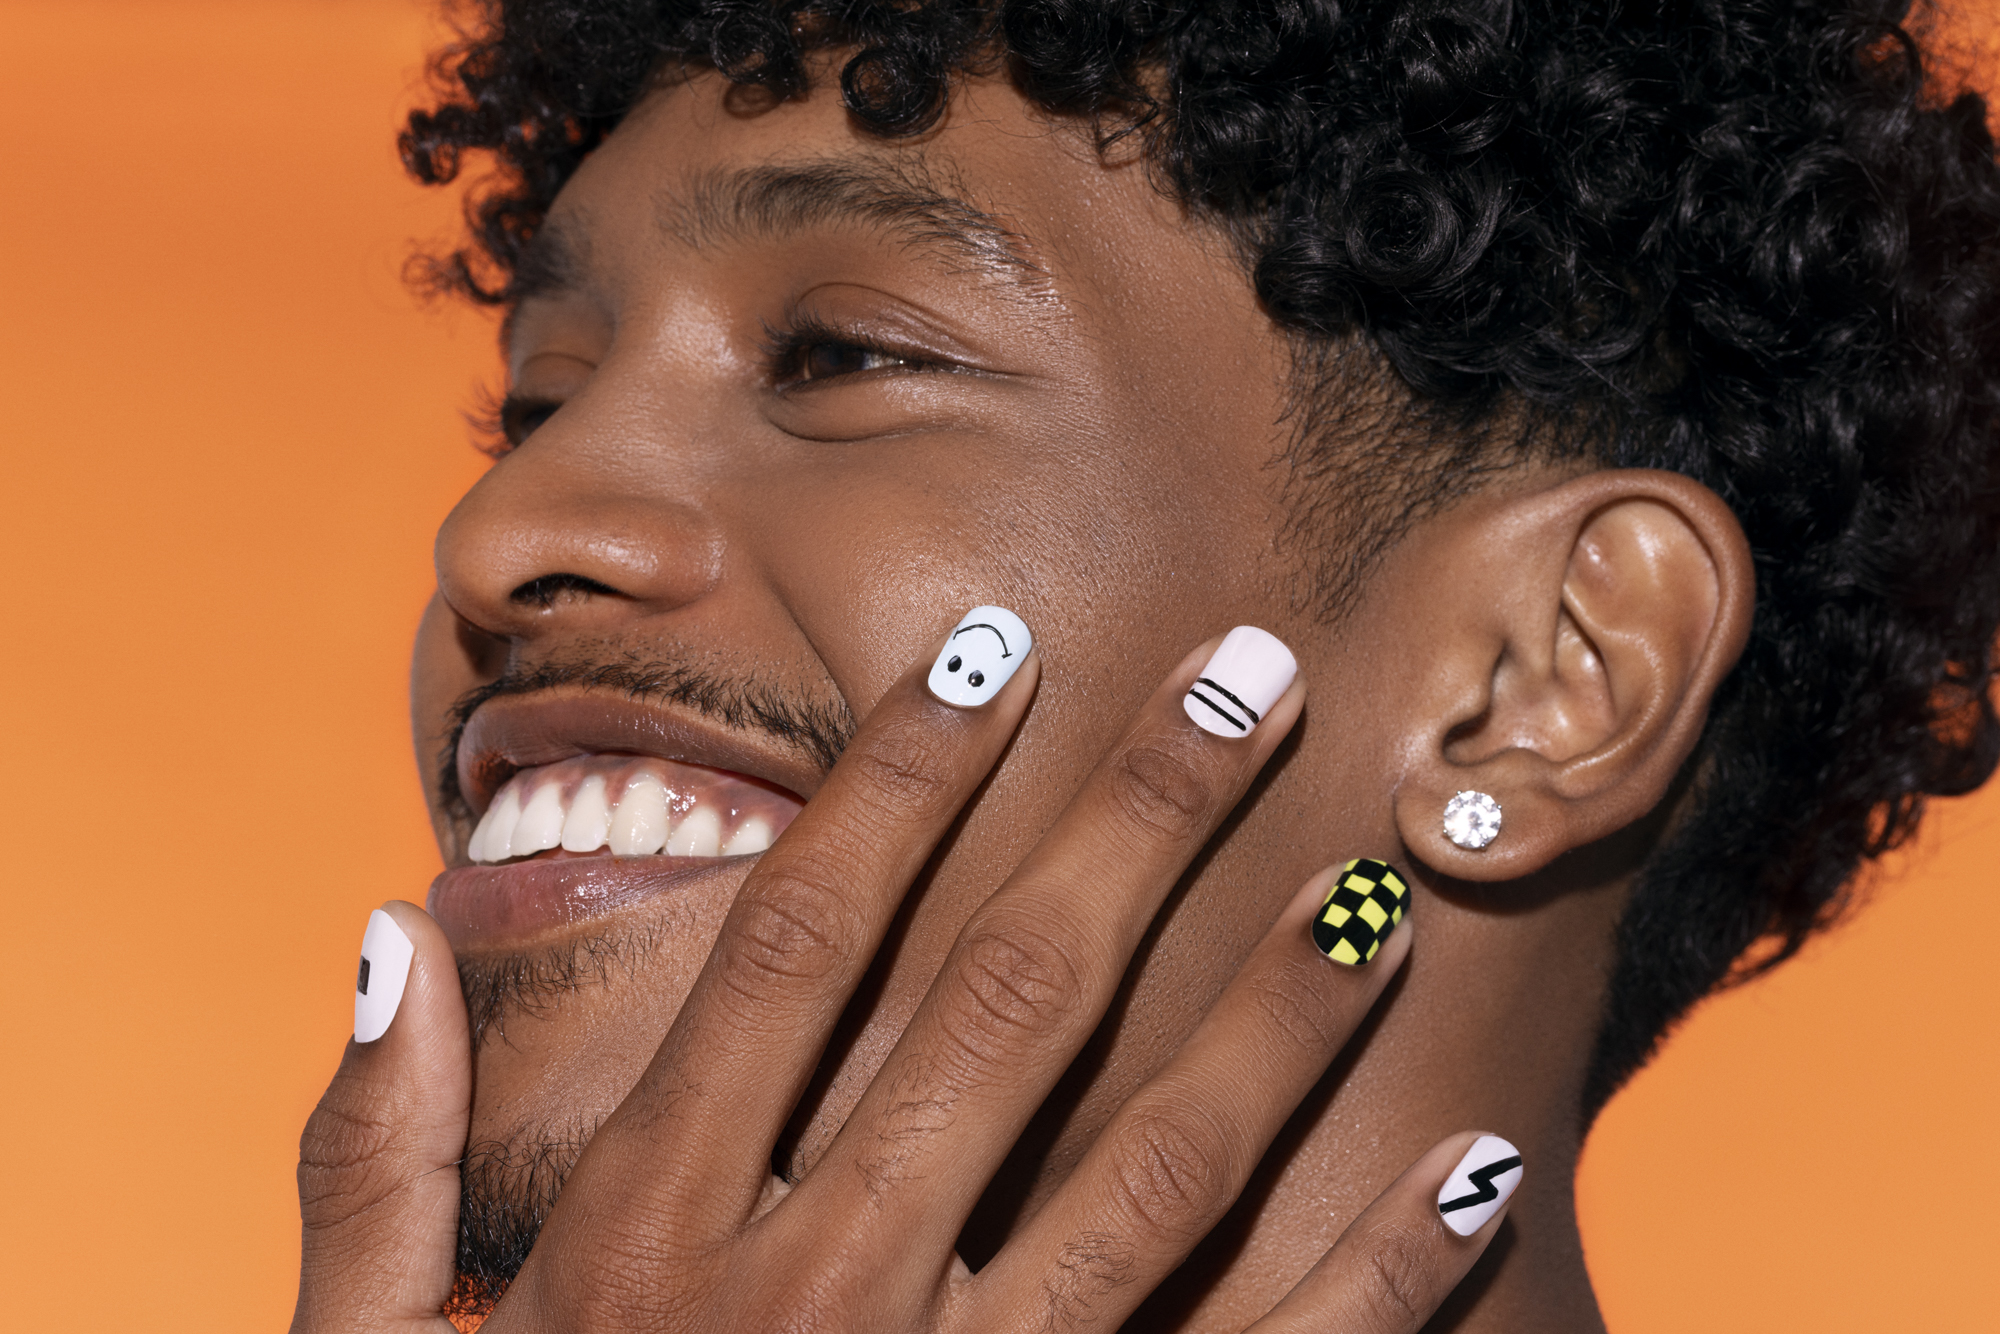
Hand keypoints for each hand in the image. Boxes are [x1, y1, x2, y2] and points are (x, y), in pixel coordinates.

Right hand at [293, 624, 1518, 1331]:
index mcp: (650, 1244)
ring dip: (1283, 1004)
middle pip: (1008, 998)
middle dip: (1139, 814)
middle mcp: (815, 1302)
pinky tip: (1481, 1159)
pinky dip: (1384, 1270)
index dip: (900, 776)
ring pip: (1162, 1161)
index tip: (993, 644)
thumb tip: (386, 936)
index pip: (796, 940)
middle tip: (1252, 667)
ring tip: (1381, 873)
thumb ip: (377, 1167)